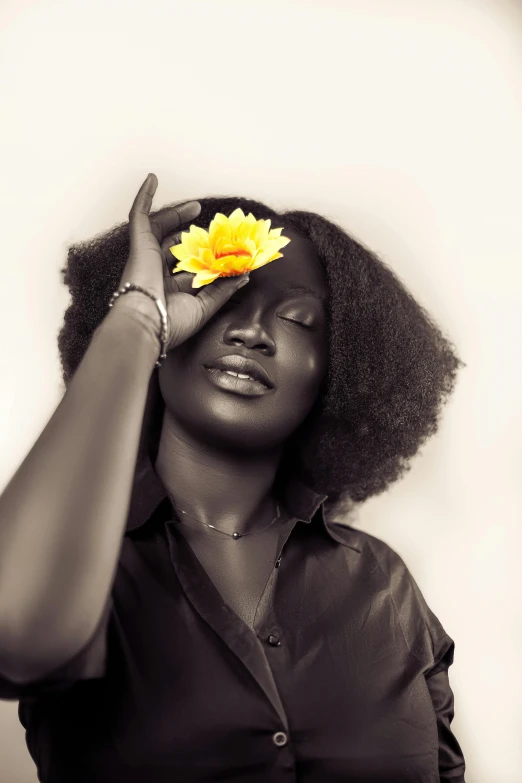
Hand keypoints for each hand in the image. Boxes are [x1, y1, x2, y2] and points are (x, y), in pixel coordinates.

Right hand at [117, 173, 249, 351]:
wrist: (146, 323)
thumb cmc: (170, 323)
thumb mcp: (205, 307)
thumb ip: (224, 289)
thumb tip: (244, 275)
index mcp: (170, 290)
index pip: (191, 268)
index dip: (208, 259)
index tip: (228, 253)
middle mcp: (157, 273)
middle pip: (176, 247)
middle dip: (193, 236)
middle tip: (213, 228)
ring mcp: (147, 257)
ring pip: (160, 229)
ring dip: (177, 216)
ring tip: (196, 207)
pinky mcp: (140, 244)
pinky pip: (139, 215)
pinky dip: (144, 196)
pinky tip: (152, 179)